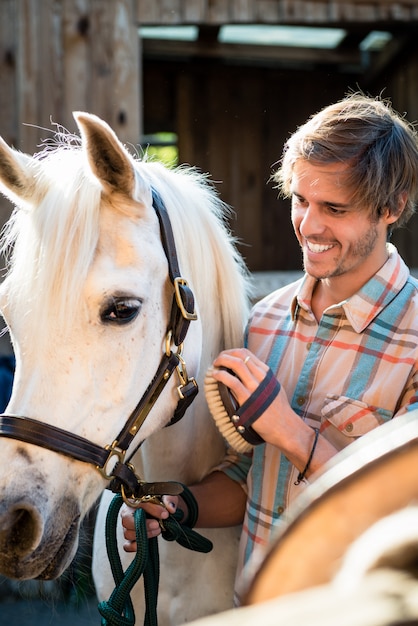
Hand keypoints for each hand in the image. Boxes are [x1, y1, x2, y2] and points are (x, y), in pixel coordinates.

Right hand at [121, 496, 177, 551]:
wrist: (163, 510)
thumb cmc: (161, 500)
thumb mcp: (168, 495)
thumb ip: (169, 499)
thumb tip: (170, 508)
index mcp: (134, 499)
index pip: (138, 503)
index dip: (152, 509)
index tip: (165, 514)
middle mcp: (128, 512)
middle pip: (126, 519)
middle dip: (144, 524)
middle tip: (158, 524)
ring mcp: (127, 526)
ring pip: (128, 533)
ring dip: (144, 534)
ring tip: (158, 530)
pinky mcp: (130, 539)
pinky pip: (127, 546)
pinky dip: (135, 546)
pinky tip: (146, 543)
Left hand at [211, 348, 336, 477]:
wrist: (284, 427)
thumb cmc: (278, 411)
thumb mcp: (273, 389)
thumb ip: (262, 380)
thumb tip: (247, 375)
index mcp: (266, 373)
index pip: (247, 354)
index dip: (233, 352)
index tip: (225, 356)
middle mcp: (261, 377)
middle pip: (240, 355)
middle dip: (225, 354)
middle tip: (218, 360)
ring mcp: (255, 387)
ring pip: (237, 364)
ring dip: (222, 361)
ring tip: (215, 366)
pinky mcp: (248, 399)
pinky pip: (232, 382)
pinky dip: (221, 376)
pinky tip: (215, 376)